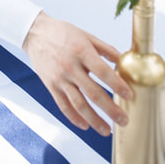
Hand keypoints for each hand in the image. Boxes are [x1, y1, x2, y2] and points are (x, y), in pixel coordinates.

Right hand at [23, 11, 130, 136]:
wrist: (35, 33)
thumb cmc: (63, 33)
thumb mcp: (86, 36)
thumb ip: (106, 49)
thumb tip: (124, 61)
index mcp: (82, 51)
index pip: (103, 72)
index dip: (117, 85)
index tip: (129, 96)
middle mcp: (70, 66)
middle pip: (93, 93)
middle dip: (110, 109)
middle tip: (124, 120)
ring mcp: (59, 78)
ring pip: (79, 104)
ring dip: (94, 120)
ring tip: (107, 131)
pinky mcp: (51, 86)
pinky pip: (63, 106)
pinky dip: (74, 118)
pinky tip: (85, 125)